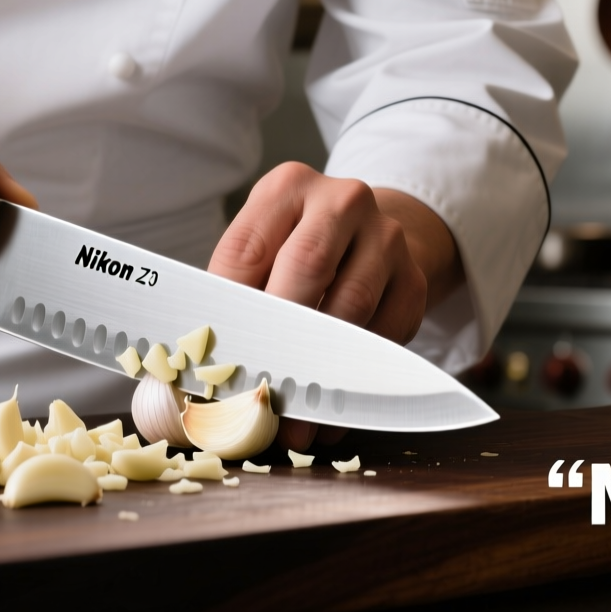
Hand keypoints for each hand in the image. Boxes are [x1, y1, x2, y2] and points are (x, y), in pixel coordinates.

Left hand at [208, 162, 463, 450]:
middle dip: (279, 340)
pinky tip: (330, 412)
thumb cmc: (294, 252)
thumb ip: (231, 300)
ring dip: (318, 371)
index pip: (246, 251)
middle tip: (259, 394)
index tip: (216, 365)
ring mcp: (385, 236)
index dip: (229, 313)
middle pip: (306, 268)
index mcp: (286, 189)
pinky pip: (386, 334)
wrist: (365, 236)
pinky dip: (354, 380)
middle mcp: (341, 201)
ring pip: (350, 305)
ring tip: (293, 423)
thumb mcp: (259, 252)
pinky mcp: (413, 278)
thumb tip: (197, 374)